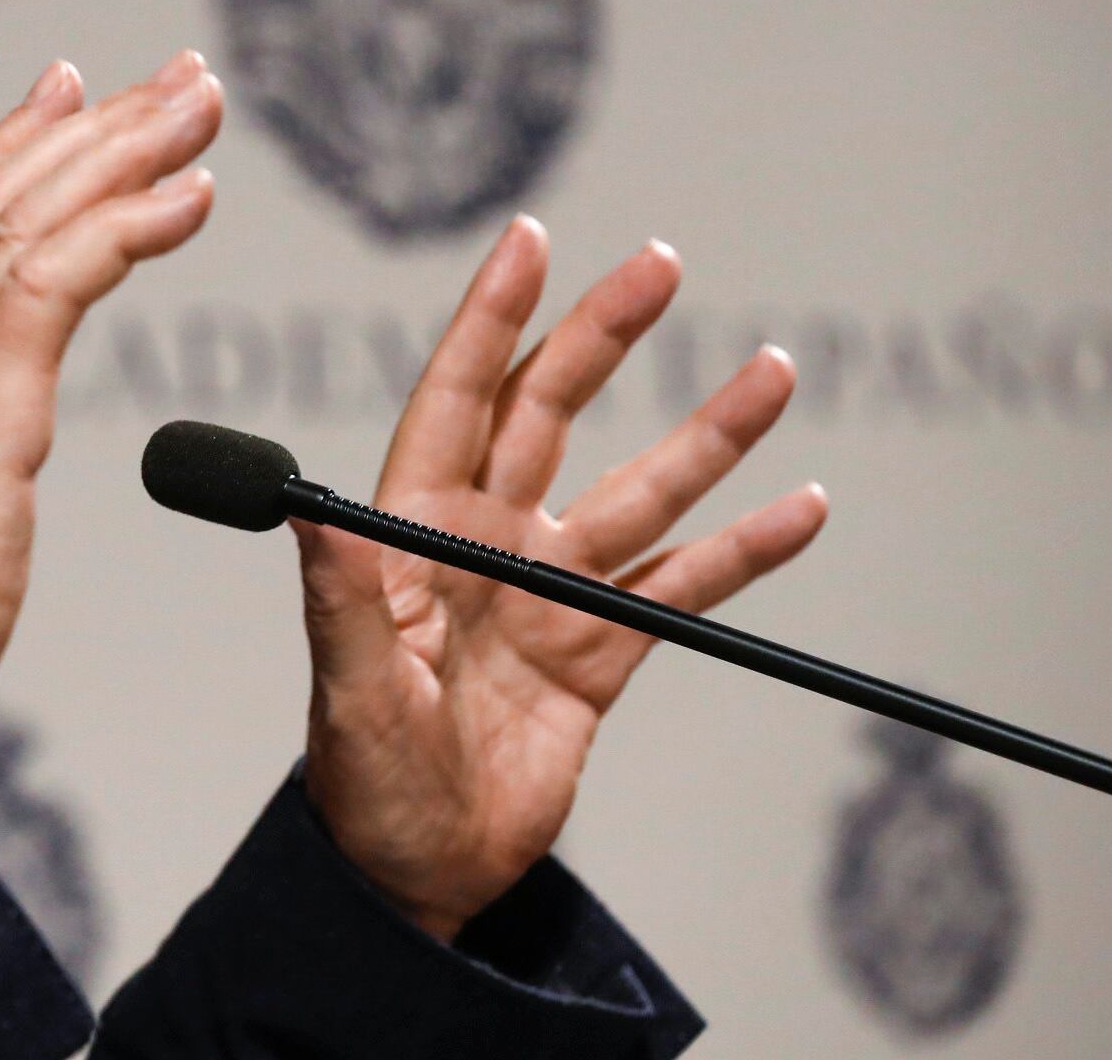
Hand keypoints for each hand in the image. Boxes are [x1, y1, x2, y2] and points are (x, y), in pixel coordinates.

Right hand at [0, 50, 222, 770]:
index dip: (14, 150)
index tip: (72, 93)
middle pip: (1, 201)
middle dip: (96, 125)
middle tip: (178, 75)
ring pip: (30, 221)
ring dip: (125, 151)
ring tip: (198, 106)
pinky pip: (54, 286)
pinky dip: (124, 226)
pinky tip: (187, 197)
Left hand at [299, 217, 828, 941]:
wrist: (415, 874)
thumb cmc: (360, 781)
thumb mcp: (347, 689)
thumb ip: (339, 598)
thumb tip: (311, 512)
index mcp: (415, 531)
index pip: (457, 399)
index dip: (490, 318)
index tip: (530, 238)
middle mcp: (486, 542)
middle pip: (552, 414)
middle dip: (603, 337)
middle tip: (662, 265)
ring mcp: (548, 593)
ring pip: (641, 491)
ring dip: (707, 434)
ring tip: (771, 370)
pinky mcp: (600, 654)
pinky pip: (683, 588)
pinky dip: (743, 549)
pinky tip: (799, 506)